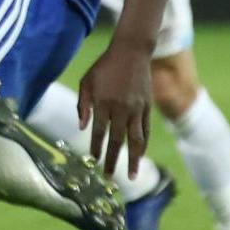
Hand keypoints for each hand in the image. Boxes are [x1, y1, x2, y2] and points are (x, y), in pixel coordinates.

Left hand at [77, 41, 153, 177]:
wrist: (131, 52)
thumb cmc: (104, 66)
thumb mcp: (87, 81)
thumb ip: (83, 105)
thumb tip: (82, 127)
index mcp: (104, 103)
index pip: (99, 132)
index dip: (96, 148)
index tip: (93, 161)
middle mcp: (121, 109)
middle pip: (117, 140)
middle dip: (112, 161)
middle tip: (108, 178)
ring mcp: (137, 109)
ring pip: (135, 140)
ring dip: (133, 159)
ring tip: (131, 176)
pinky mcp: (147, 107)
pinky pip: (146, 130)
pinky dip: (143, 144)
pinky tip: (140, 155)